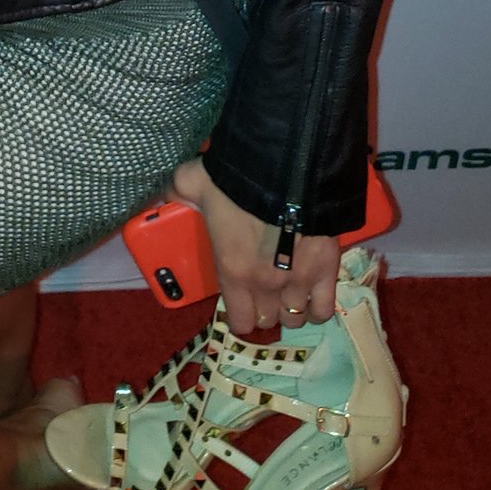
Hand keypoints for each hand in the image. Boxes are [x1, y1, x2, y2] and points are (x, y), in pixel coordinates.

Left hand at [173, 157, 340, 337]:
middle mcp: (265, 285)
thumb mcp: (194, 182)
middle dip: (265, 309)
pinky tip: (313, 295)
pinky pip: (325, 308)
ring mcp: (299, 281)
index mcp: (233, 271)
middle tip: (265, 292)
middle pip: (268, 320)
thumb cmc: (237, 180)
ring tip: (290, 292)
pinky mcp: (326, 271)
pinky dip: (319, 306)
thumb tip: (164, 193)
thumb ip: (179, 192)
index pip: (238, 320)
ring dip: (291, 308)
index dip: (240, 316)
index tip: (242, 304)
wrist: (286, 170)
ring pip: (296, 317)